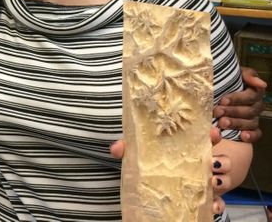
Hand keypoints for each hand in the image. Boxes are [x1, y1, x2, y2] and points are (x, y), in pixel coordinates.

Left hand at [111, 129, 226, 214]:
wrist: (149, 195)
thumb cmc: (149, 167)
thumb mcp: (138, 156)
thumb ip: (127, 149)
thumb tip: (115, 148)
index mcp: (186, 149)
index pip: (203, 138)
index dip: (211, 134)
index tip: (213, 132)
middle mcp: (198, 165)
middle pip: (219, 159)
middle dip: (220, 158)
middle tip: (212, 160)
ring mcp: (203, 183)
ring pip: (223, 180)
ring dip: (221, 181)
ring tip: (211, 181)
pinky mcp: (203, 201)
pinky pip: (218, 204)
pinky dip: (218, 205)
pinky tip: (212, 205)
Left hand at [214, 67, 266, 142]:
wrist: (217, 89)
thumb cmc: (226, 80)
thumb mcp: (234, 73)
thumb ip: (248, 75)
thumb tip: (263, 84)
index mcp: (254, 91)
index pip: (251, 96)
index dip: (237, 99)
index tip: (223, 100)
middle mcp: (256, 105)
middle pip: (249, 110)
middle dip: (232, 111)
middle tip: (218, 112)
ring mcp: (254, 117)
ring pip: (251, 122)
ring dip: (236, 123)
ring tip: (222, 123)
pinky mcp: (252, 128)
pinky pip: (257, 134)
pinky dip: (251, 136)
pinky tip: (242, 136)